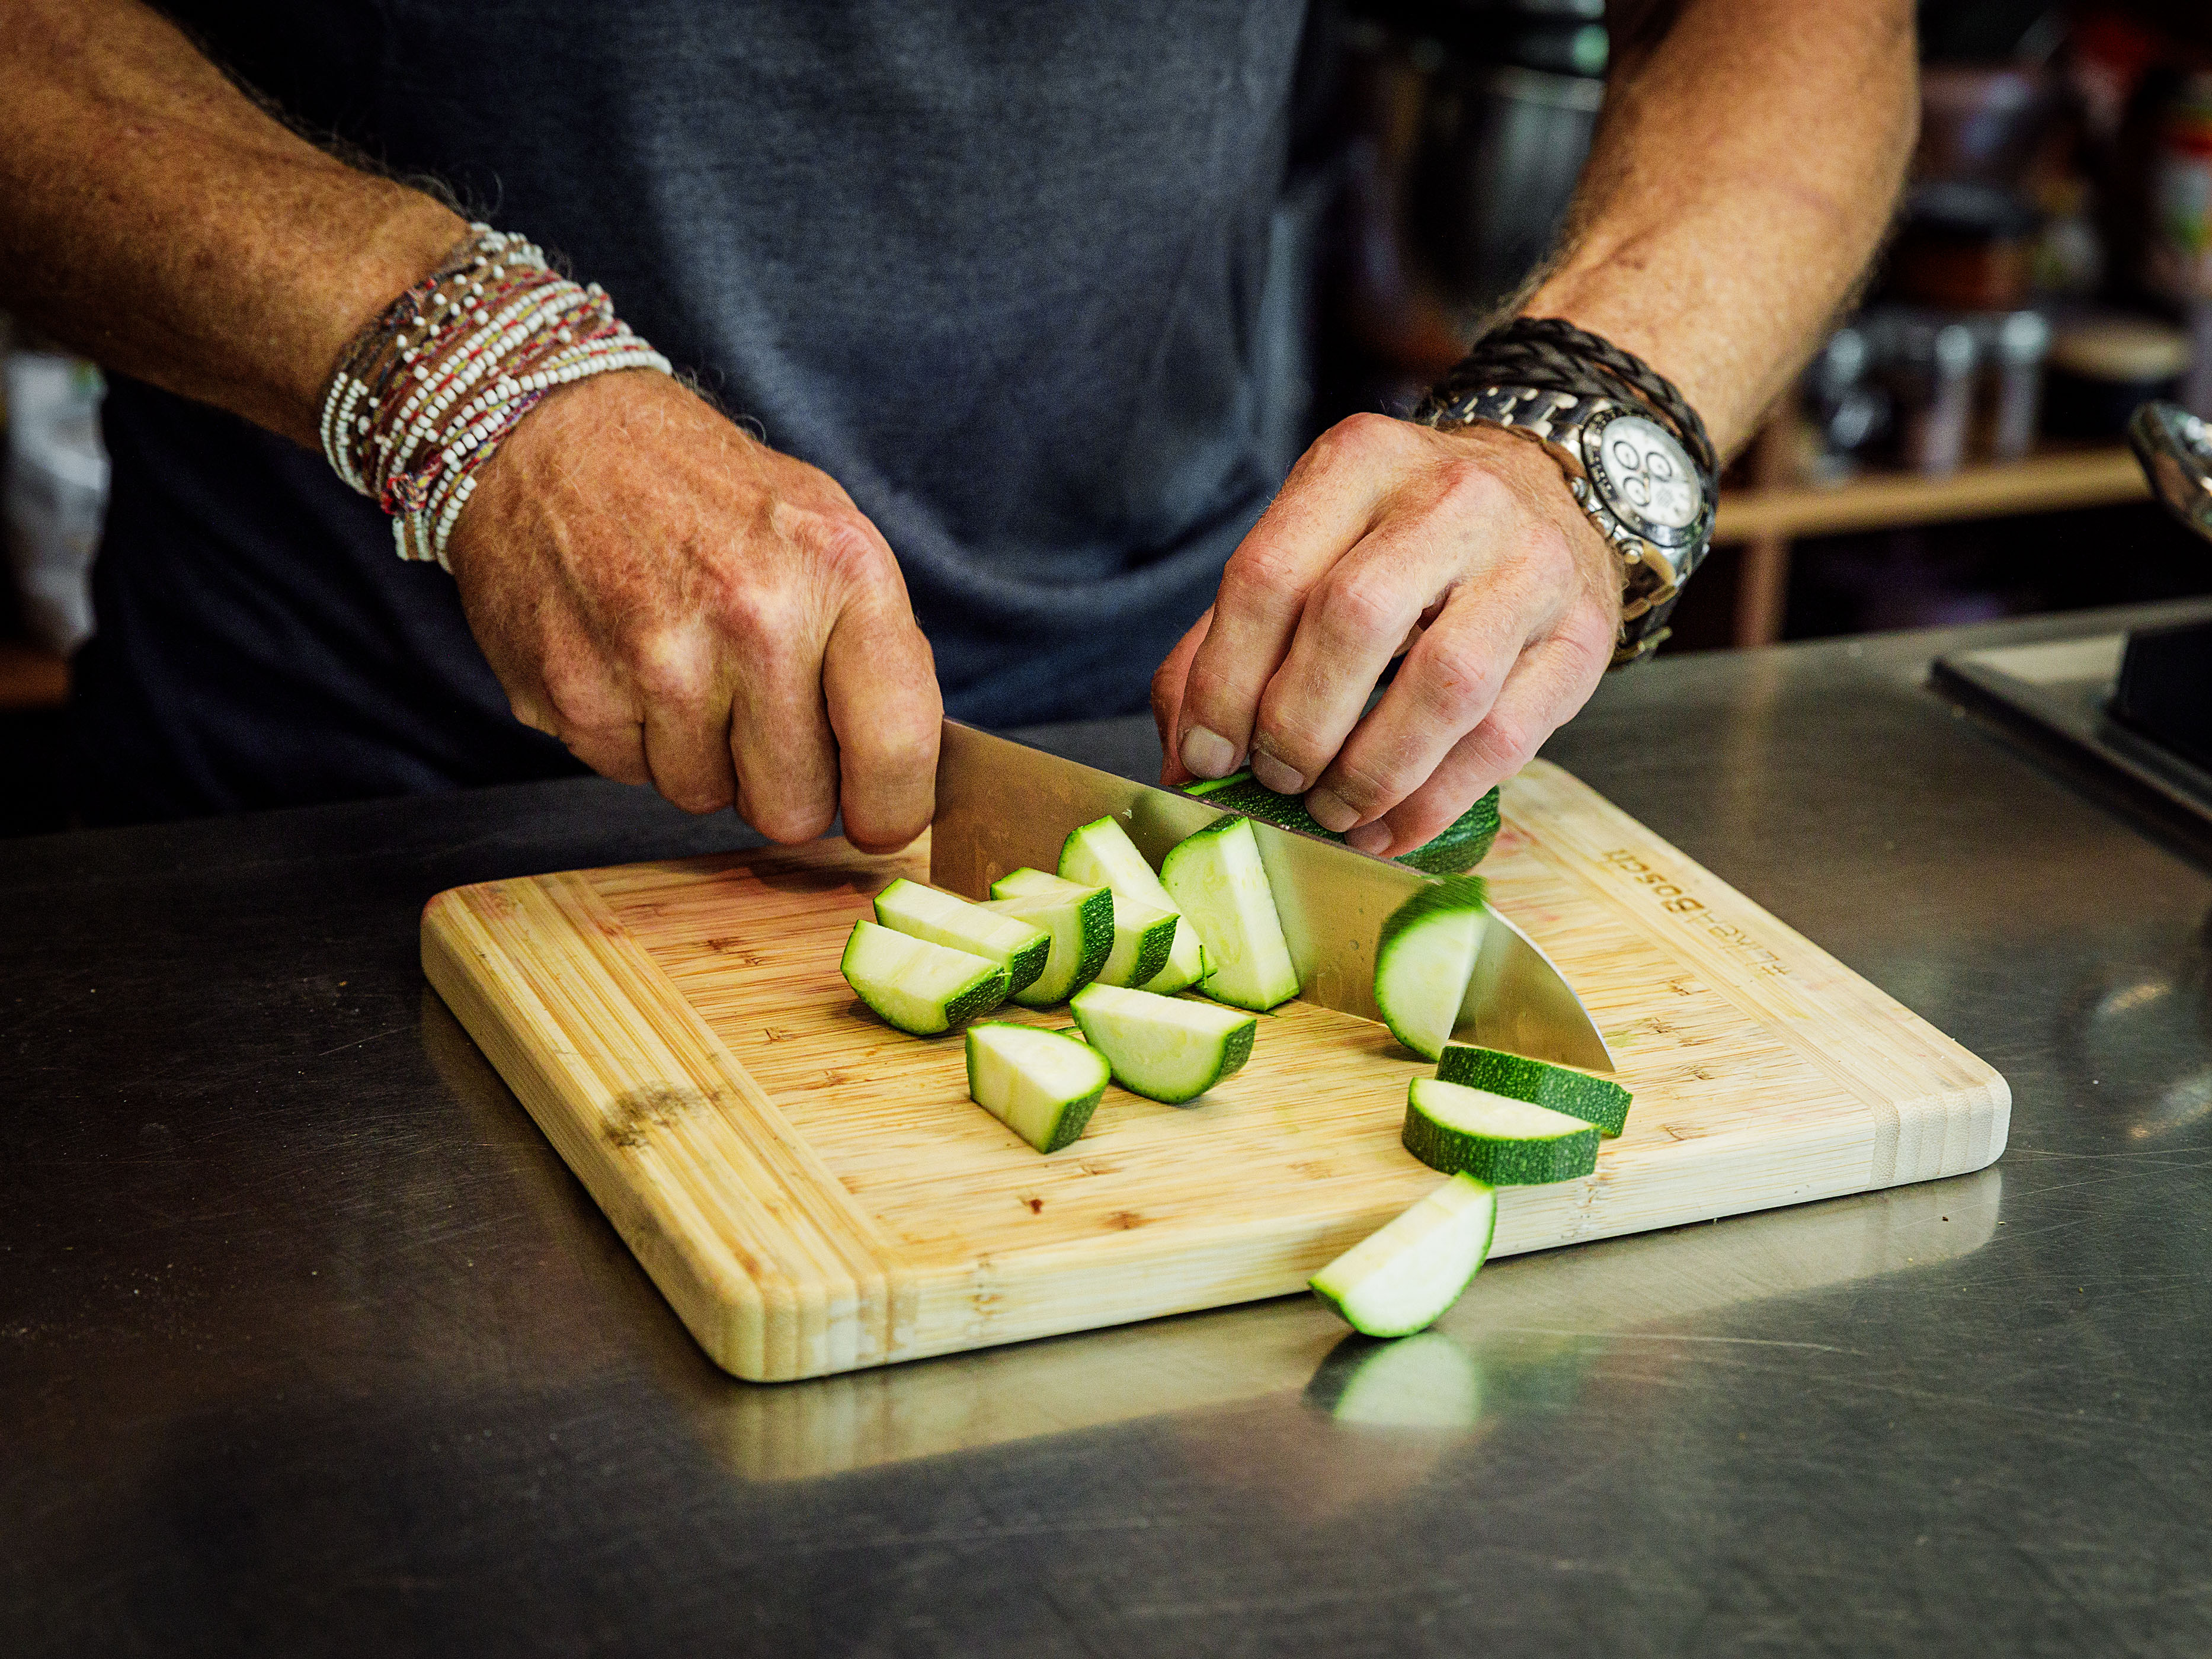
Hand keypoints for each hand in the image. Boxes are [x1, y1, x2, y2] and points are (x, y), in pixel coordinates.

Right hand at [445, 371, 939, 851]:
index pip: (895, 749)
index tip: (877, 815)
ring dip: (701, 755)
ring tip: (684, 663)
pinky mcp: (574, 692)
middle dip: (782, 782)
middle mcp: (754, 617)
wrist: (555, 434)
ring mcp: (657, 659)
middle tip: (760, 717)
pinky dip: (634, 735)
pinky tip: (626, 660)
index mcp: (839, 572)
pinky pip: (631, 775)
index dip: (890, 808)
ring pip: (706, 798)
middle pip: (794, 809)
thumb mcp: (827, 534)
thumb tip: (905, 784)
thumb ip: (879, 654)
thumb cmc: (710, 495)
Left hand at [1151, 414, 1620, 856]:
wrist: (1546, 498)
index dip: (1225, 682)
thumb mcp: (1307, 554)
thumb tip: (1189, 766)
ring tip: (1332, 812)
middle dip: (1297, 726)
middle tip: (1277, 779)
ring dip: (1369, 774)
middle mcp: (1451, 498)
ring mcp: (1529, 563)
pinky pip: (1503, 740)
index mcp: (1359, 463)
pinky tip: (1389, 829)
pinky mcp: (1583, 635)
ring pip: (1442, 686)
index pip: (1269, 576)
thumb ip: (1227, 645)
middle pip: (1352, 622)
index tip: (1206, 755)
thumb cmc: (1398, 546)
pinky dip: (1433, 803)